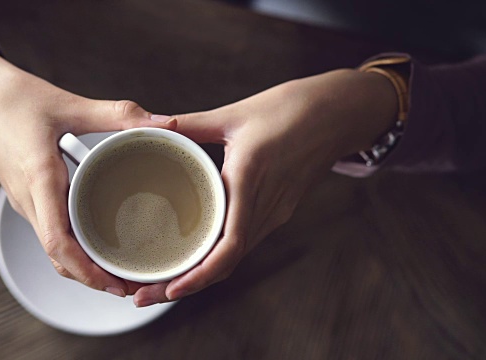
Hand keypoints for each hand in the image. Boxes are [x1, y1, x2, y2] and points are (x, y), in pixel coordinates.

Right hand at [0, 29, 175, 296]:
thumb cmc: (17, 97)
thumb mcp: (70, 104)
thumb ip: (118, 115)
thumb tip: (165, 123)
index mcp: (39, 179)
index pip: (57, 241)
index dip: (85, 270)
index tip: (114, 284)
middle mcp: (29, 198)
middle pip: (57, 256)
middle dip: (91, 277)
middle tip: (129, 284)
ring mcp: (25, 200)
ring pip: (52, 247)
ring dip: (82, 265)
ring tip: (118, 268)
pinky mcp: (27, 195)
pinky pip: (49, 230)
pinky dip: (72, 247)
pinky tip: (97, 239)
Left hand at [133, 69, 397, 305]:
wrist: (340, 112)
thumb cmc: (291, 108)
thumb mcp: (234, 113)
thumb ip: (190, 124)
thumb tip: (152, 127)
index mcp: (250, 180)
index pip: (227, 247)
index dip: (198, 276)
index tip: (168, 288)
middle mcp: (266, 207)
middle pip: (226, 263)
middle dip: (186, 284)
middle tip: (145, 294)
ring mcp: (276, 212)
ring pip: (236, 257)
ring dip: (201, 275)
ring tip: (163, 280)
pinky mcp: (279, 210)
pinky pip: (246, 240)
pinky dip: (219, 256)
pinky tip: (197, 254)